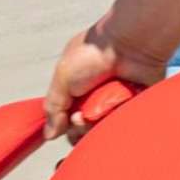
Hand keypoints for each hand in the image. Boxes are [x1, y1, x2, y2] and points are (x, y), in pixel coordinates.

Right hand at [41, 20, 169, 140]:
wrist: (128, 45)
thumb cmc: (93, 54)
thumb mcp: (63, 76)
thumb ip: (53, 106)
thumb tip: (49, 134)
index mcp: (75, 88)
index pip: (64, 119)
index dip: (63, 125)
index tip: (65, 122)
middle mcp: (93, 97)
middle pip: (81, 129)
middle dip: (79, 127)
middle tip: (81, 116)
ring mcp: (112, 103)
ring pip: (100, 130)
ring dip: (96, 124)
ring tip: (98, 110)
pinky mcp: (130, 108)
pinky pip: (119, 126)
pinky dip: (115, 121)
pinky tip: (114, 109)